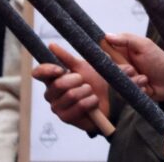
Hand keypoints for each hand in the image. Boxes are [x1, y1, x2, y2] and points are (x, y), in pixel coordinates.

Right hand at [31, 42, 145, 131]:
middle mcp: (55, 91)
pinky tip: (95, 101)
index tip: (60, 69)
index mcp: (60, 74)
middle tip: (85, 80)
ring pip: (68, 96)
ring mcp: (60, 106)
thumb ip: (76, 54)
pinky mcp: (68, 118)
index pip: (40, 72)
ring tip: (93, 91)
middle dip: (75, 80)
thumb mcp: (97, 61)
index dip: (45, 70)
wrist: (122, 96)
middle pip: (56, 84)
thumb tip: (52, 45)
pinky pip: (74, 110)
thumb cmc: (108, 77)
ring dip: (85, 92)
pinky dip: (88, 103)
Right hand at [105, 33, 163, 100]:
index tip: (110, 58)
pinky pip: (125, 93)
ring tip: (145, 78)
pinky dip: (137, 89)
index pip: (105, 52)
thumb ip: (126, 39)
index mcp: (123, 51)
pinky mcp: (129, 90)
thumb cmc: (159, 60)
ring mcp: (125, 78)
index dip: (105, 56)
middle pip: (109, 69)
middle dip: (122, 71)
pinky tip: (146, 86)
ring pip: (117, 82)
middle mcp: (121, 65)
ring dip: (132, 81)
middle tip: (132, 69)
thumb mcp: (145, 45)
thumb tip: (107, 35)